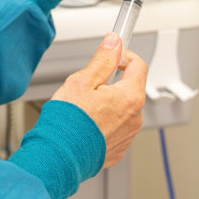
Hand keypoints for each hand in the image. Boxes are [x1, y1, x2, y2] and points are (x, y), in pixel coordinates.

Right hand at [52, 33, 146, 167]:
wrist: (59, 156)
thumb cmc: (68, 121)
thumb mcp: (82, 81)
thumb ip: (102, 60)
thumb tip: (114, 42)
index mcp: (129, 97)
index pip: (139, 65)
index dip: (124, 55)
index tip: (113, 54)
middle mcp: (135, 117)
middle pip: (129, 88)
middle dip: (111, 83)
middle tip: (88, 86)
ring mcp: (128, 135)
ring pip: (121, 109)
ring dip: (107, 104)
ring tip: (83, 109)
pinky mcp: (118, 148)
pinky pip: (115, 128)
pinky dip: (103, 123)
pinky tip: (85, 124)